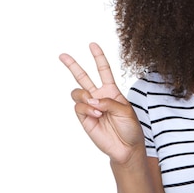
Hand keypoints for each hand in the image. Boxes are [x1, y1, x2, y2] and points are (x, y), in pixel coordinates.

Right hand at [59, 43, 143, 164]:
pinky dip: (87, 108)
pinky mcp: (84, 118)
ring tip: (97, 107)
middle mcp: (99, 97)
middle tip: (63, 55)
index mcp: (112, 91)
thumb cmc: (130, 128)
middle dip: (73, 65)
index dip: (98, 57)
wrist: (126, 148)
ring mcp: (90, 107)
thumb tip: (91, 99)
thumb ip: (109, 102)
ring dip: (85, 96)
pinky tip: (96, 114)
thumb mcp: (126, 111)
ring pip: (77, 92)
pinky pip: (78, 107)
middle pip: (83, 77)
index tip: (92, 44)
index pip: (103, 71)